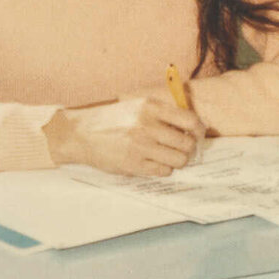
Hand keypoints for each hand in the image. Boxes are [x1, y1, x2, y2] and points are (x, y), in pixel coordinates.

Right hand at [43, 96, 204, 175]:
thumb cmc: (113, 120)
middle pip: (187, 144)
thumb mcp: (137, 106)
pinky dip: (163, 169)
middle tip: (181, 149)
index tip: (196, 134)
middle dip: (188, 148)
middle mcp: (147, 126)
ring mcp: (140, 146)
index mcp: (151, 108)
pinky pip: (163, 171)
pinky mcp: (133, 164)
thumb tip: (194, 126)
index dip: (198, 130)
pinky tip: (154, 163)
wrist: (80, 134)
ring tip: (168, 157)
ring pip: (179, 160)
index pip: (190, 120)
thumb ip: (163, 113)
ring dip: (177, 160)